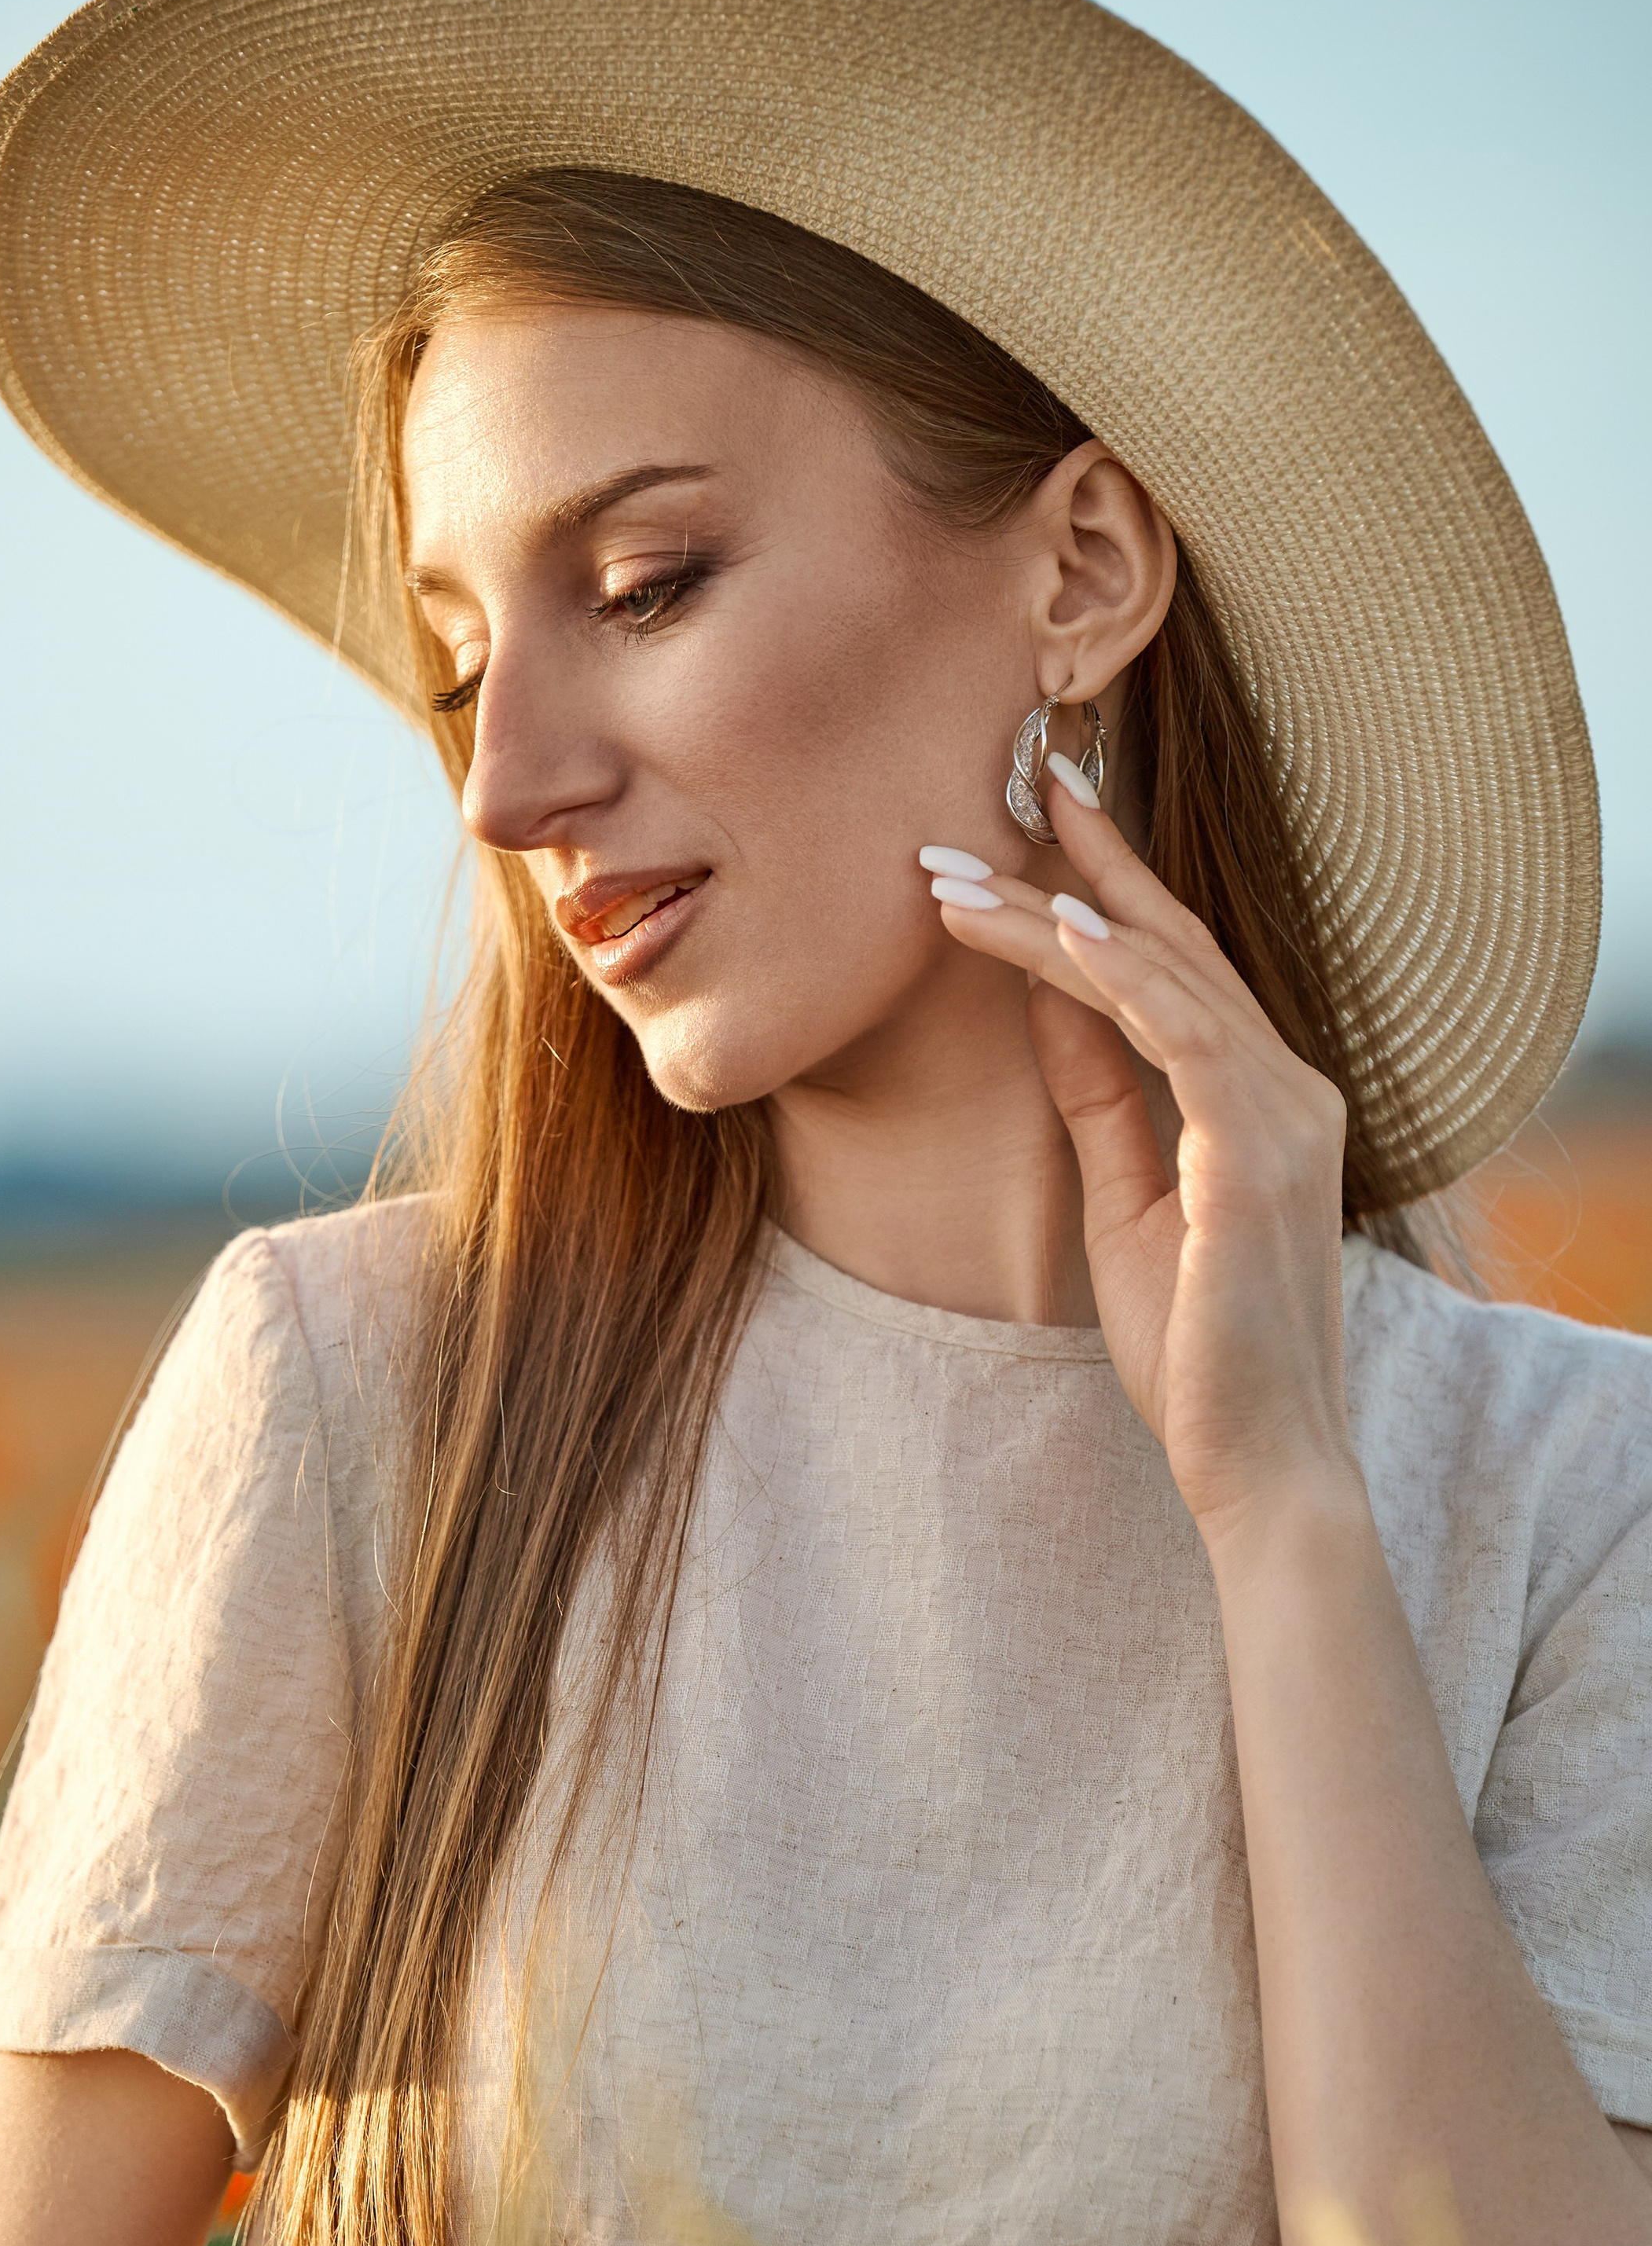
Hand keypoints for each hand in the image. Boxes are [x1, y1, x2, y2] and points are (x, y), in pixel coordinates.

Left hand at [927, 767, 1361, 1550]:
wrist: (1259, 1460)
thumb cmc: (1196, 1349)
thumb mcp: (1125, 1196)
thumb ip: (1100, 1095)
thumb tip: (1047, 996)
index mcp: (1260, 1098)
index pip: (1174, 964)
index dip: (1106, 881)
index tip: (1032, 812)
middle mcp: (1288, 1087)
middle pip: (1168, 947)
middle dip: (1073, 867)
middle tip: (990, 785)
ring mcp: (1285, 1114)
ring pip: (1160, 977)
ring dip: (1054, 916)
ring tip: (957, 871)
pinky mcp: (1261, 1153)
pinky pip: (1187, 1035)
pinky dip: (1120, 977)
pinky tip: (1058, 932)